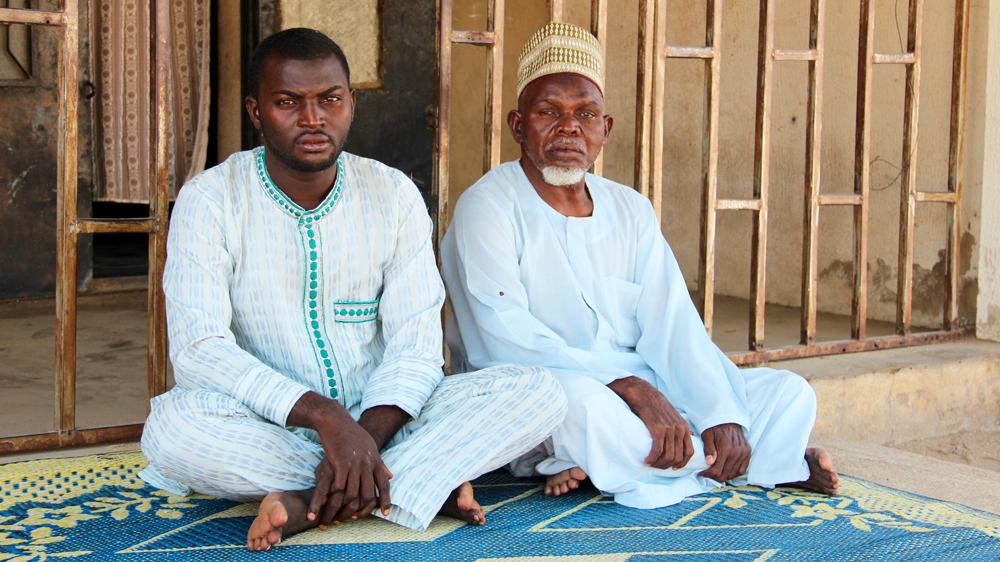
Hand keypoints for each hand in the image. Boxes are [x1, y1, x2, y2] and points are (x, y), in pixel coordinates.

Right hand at [286, 392, 392, 526]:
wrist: (335, 420)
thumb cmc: (351, 434)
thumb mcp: (370, 446)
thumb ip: (380, 463)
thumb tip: (391, 475)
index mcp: (375, 460)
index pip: (384, 484)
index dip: (385, 499)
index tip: (385, 513)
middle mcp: (367, 463)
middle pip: (368, 493)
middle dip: (361, 510)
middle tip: (353, 518)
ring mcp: (354, 464)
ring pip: (352, 493)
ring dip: (343, 508)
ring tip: (335, 517)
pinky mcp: (340, 463)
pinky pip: (338, 485)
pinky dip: (333, 495)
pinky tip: (326, 501)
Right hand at [607, 376, 693, 469]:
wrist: (643, 393)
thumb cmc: (656, 404)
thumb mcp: (674, 415)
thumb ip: (682, 426)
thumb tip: (691, 435)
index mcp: (684, 427)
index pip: (689, 452)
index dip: (682, 463)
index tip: (673, 468)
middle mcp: (679, 429)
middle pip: (678, 457)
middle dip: (668, 465)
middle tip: (658, 467)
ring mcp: (669, 429)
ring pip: (668, 456)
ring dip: (659, 464)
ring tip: (651, 464)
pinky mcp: (658, 429)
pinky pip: (657, 450)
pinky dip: (652, 459)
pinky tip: (646, 461)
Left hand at [699, 423, 750, 482]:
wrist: (728, 418)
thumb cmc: (714, 427)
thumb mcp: (707, 436)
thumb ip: (709, 449)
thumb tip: (709, 463)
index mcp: (725, 448)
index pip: (716, 470)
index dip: (707, 474)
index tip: (701, 473)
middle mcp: (737, 452)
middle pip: (725, 474)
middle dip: (714, 476)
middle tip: (708, 473)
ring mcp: (744, 453)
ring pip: (733, 474)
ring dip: (724, 475)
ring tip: (716, 472)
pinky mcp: (748, 452)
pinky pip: (742, 470)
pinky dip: (734, 473)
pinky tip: (727, 471)